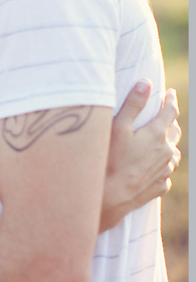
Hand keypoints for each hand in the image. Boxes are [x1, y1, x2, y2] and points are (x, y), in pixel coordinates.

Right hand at [100, 82, 180, 231]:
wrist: (108, 198)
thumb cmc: (109, 160)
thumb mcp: (117, 127)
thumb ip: (133, 104)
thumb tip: (146, 83)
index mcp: (157, 135)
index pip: (170, 111)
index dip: (170, 99)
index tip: (169, 92)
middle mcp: (166, 152)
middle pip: (174, 131)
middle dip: (170, 120)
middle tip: (164, 112)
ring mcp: (165, 171)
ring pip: (173, 152)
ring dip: (168, 142)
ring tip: (161, 138)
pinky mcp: (160, 187)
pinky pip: (166, 171)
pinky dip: (162, 163)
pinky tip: (153, 164)